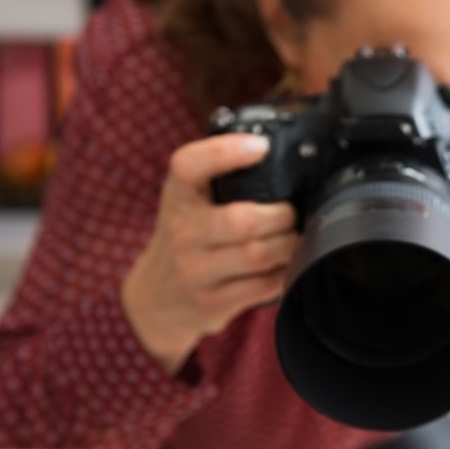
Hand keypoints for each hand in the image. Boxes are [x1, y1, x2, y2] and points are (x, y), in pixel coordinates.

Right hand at [122, 134, 297, 373]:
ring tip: (292, 239)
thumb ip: (220, 175)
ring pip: (258, 254)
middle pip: (243, 220)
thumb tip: (275, 149)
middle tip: (290, 214)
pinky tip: (283, 265)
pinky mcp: (212, 302)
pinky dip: (284, 273)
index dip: (226, 152)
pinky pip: (264, 286)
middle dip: (282, 215)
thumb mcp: (189, 199)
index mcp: (178, 194)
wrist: (157, 298)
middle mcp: (182, 231)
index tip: (260, 146)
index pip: (190, 165)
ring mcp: (195, 270)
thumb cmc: (188, 236)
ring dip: (289, 245)